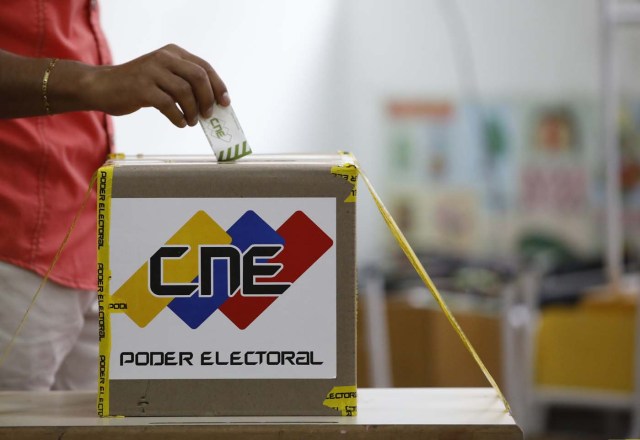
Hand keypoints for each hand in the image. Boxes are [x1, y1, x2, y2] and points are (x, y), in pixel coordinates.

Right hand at [87, 44, 228, 126]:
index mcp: (172, 53)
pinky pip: (169, 105)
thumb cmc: (138, 86)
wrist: (102, 86)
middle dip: (208, 99)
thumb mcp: (162, 76)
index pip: (204, 67)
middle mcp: (164, 58)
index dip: (218, 86)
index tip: (225, 103)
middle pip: (198, 77)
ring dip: (193, 111)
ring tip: (191, 121)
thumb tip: (212, 104)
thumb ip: (184, 83)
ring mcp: (152, 72)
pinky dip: (178, 117)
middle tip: (208, 115)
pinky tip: (180, 123)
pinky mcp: (142, 88)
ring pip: (185, 92)